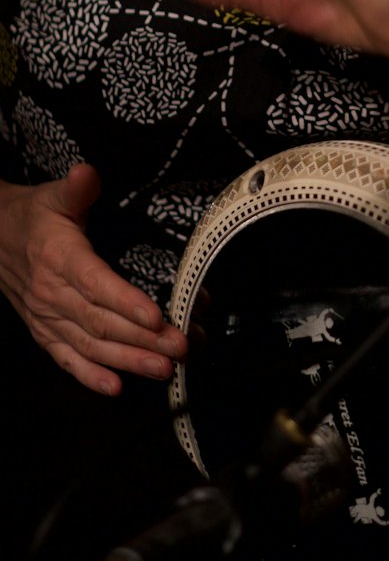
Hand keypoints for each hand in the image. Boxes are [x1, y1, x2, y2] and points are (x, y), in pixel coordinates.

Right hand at [0, 165, 186, 394]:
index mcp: (60, 259)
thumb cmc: (34, 217)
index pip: (97, 284)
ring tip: (164, 369)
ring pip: (91, 346)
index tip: (157, 316)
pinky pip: (67, 360)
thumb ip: (77, 189)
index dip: (127, 302)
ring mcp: (48, 318)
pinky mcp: (44, 333)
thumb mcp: (54, 196)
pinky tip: (116, 386)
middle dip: (144, 339)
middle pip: (102, 322)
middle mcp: (53, 294)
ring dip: (129, 361)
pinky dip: (91, 376)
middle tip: (182, 346)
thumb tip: (87, 174)